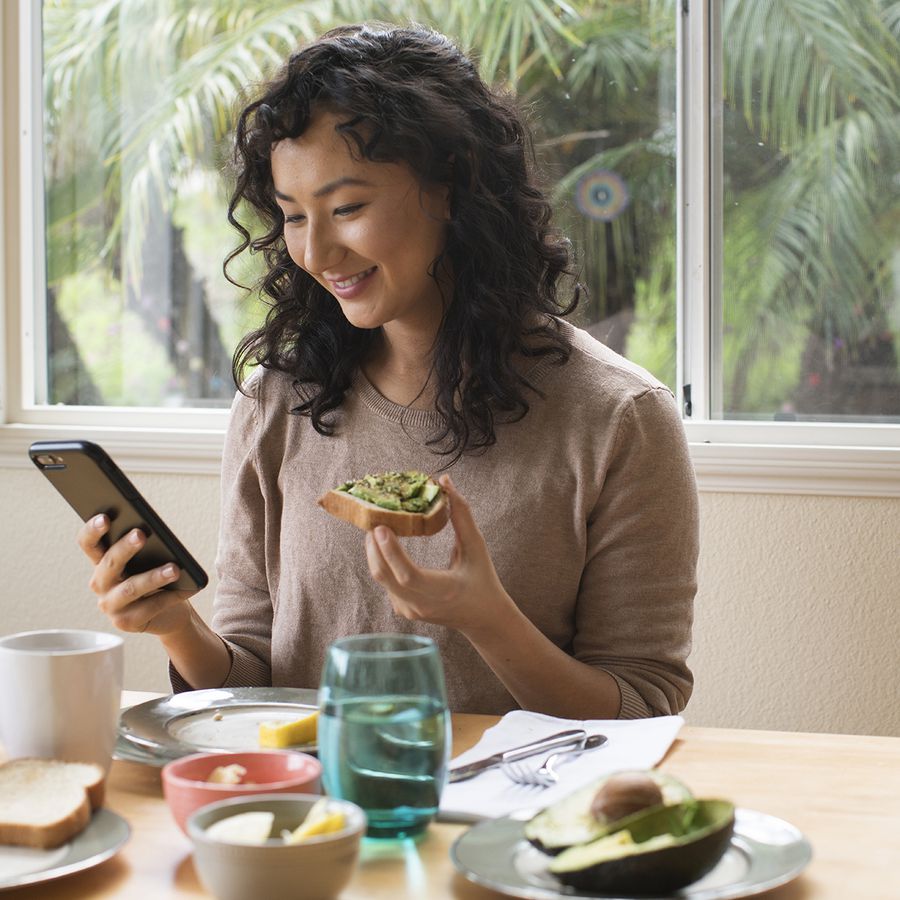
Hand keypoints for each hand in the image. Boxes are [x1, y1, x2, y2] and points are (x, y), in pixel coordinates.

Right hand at [77, 514, 196, 635]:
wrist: (170, 614)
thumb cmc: (158, 580)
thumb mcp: (149, 561)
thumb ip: (145, 548)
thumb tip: (150, 532)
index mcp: (102, 563)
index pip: (89, 544)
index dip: (92, 531)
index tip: (105, 517)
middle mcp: (101, 584)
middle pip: (109, 564)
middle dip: (125, 548)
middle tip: (141, 534)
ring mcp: (111, 606)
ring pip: (130, 588)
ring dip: (154, 577)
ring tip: (175, 568)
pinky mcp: (126, 623)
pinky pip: (151, 606)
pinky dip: (172, 596)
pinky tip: (189, 588)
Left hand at [364, 475, 514, 634]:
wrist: (483, 618)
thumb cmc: (482, 580)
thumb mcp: (476, 546)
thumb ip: (461, 514)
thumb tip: (445, 482)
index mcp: (442, 591)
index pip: (408, 574)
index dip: (391, 551)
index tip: (381, 527)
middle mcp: (422, 604)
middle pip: (385, 575)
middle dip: (374, 546)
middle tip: (374, 519)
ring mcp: (410, 610)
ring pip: (381, 578)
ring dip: (375, 552)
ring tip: (377, 527)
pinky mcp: (404, 610)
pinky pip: (386, 583)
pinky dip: (382, 562)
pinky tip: (385, 545)